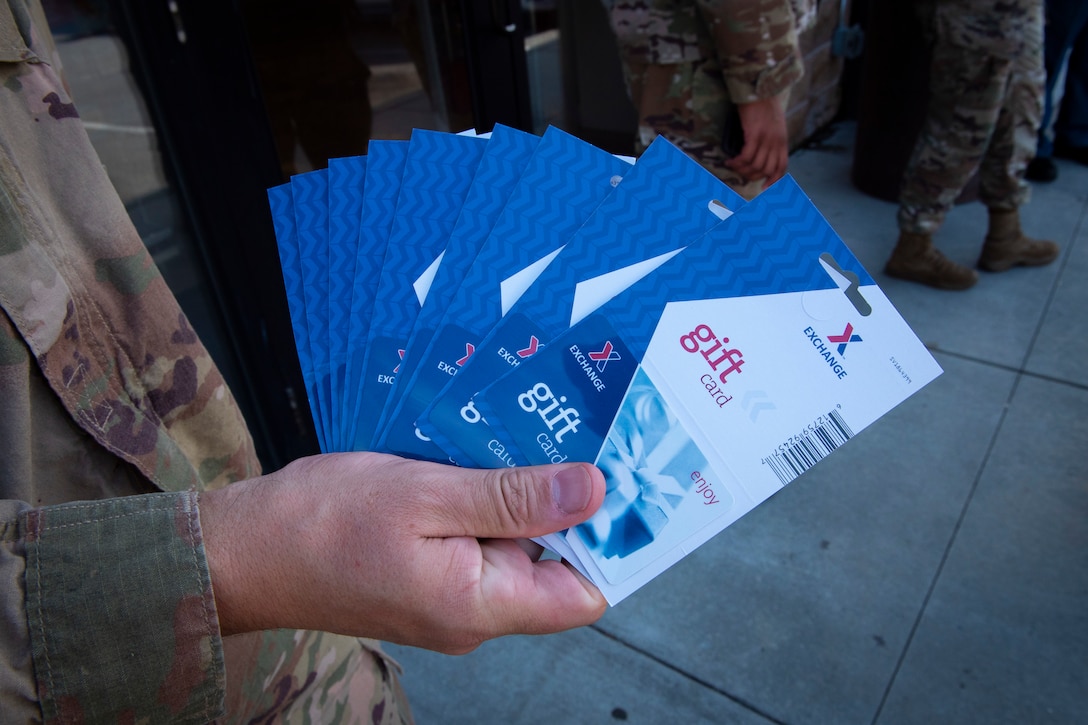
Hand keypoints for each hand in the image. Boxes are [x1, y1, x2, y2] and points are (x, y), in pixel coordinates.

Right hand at [199, 453, 606, 653]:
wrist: (243, 549)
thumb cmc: (321, 522)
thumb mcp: (425, 495)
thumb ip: (511, 499)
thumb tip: (590, 492)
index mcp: (479, 605)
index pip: (583, 592)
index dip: (608, 540)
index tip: (622, 480)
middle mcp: (472, 614)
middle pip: (552, 564)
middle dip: (564, 505)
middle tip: (569, 436)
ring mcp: (449, 598)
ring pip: (513, 547)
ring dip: (520, 497)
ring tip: (517, 438)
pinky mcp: (428, 578)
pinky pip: (477, 541)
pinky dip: (485, 502)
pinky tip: (476, 459)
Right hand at [726, 95, 788, 186]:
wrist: (760, 87)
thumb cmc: (764, 104)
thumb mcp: (774, 124)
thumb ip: (771, 139)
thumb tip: (761, 154)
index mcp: (782, 140)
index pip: (781, 167)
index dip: (774, 180)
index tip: (764, 187)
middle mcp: (776, 142)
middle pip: (766, 169)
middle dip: (752, 175)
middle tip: (740, 172)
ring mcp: (766, 138)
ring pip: (755, 165)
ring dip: (742, 169)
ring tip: (732, 165)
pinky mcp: (755, 134)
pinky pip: (746, 156)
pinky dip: (737, 162)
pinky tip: (730, 160)